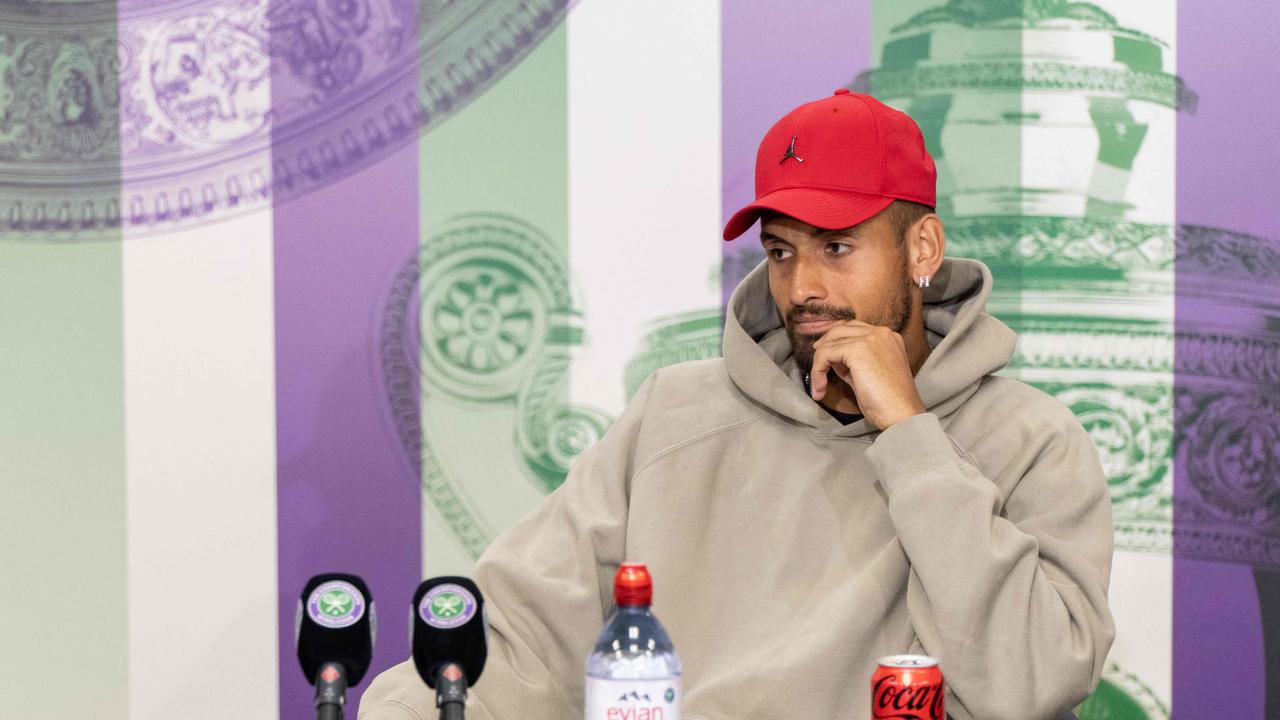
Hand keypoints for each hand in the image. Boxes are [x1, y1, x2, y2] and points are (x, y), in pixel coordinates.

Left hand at [809, 320, 926, 428]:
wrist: (902, 414)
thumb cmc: (888, 402)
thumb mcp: (870, 375)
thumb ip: (854, 363)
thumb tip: (834, 361)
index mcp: (888, 337)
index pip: (854, 329)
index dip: (836, 342)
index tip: (825, 358)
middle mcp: (881, 332)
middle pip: (840, 329)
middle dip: (824, 346)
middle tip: (816, 365)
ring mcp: (870, 338)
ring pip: (830, 341)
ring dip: (818, 363)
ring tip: (818, 386)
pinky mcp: (857, 349)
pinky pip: (826, 354)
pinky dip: (817, 371)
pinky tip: (820, 389)